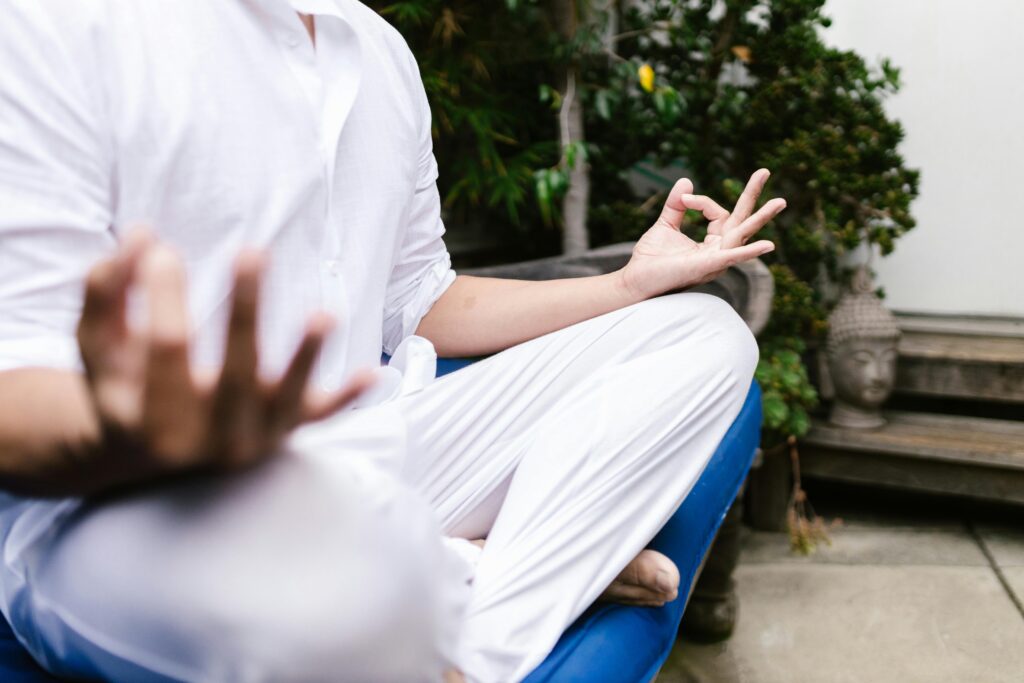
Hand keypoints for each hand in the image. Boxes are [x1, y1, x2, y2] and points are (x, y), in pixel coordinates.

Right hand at [76, 232, 372, 478]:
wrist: (156, 456)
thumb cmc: (126, 388)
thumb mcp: (102, 348)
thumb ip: (108, 293)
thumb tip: (140, 234)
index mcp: (148, 421)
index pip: (165, 350)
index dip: (165, 296)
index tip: (161, 250)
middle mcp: (204, 442)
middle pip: (232, 373)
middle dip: (245, 312)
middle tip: (252, 252)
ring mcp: (250, 440)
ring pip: (284, 400)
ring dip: (306, 358)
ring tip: (323, 314)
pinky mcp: (284, 433)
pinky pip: (319, 418)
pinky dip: (346, 398)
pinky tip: (372, 372)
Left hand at [617, 169, 785, 301]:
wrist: (635, 279)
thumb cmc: (651, 258)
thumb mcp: (665, 225)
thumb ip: (677, 205)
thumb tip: (686, 181)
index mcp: (712, 243)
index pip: (719, 213)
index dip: (702, 202)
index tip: (686, 198)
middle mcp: (718, 251)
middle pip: (741, 220)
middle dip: (752, 196)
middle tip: (765, 171)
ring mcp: (715, 261)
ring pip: (742, 236)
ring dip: (761, 218)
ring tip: (780, 202)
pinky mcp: (706, 268)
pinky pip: (731, 258)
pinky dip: (748, 252)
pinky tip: (768, 246)